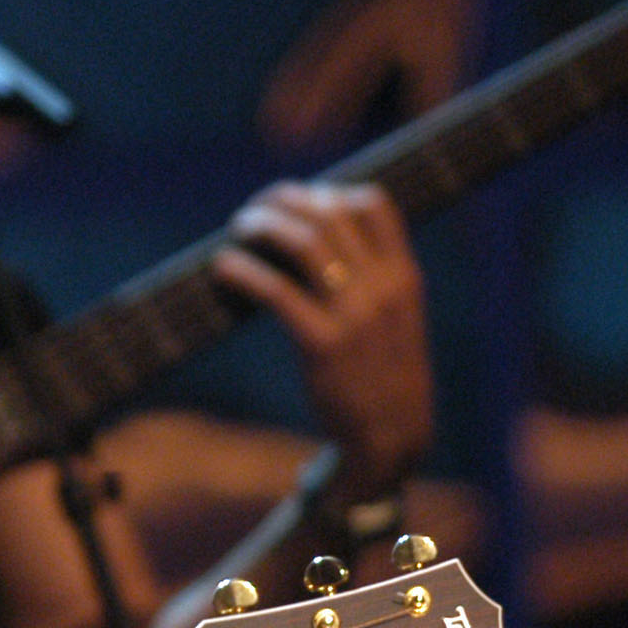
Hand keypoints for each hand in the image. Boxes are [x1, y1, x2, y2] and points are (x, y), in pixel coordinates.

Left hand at [212, 181, 432, 499]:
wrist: (391, 436)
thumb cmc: (380, 372)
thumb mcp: (394, 317)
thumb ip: (370, 277)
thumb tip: (315, 233)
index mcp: (404, 276)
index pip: (374, 203)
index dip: (326, 190)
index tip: (296, 200)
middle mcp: (384, 288)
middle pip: (329, 213)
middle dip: (283, 201)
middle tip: (253, 212)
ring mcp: (356, 315)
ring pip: (303, 242)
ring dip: (262, 226)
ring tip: (238, 230)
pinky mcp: (324, 344)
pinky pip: (276, 290)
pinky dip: (243, 270)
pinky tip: (223, 268)